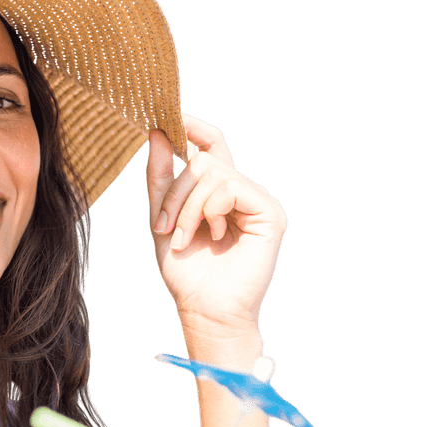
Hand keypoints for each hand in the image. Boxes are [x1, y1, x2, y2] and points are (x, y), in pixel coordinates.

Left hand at [146, 114, 288, 340]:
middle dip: (176, 192)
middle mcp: (241, 192)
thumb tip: (157, 133)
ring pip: (214, 173)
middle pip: (204, 160)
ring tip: (186, 238)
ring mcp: (257, 201)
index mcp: (218, 193)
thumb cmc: (186, 274)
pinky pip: (232, 187)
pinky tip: (213, 235)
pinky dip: (211, 210)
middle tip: (164, 227)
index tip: (170, 115)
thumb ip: (160, 179)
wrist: (204, 311)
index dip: (193, 128)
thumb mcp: (162, 220)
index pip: (210, 146)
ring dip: (189, 207)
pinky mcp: (270, 214)